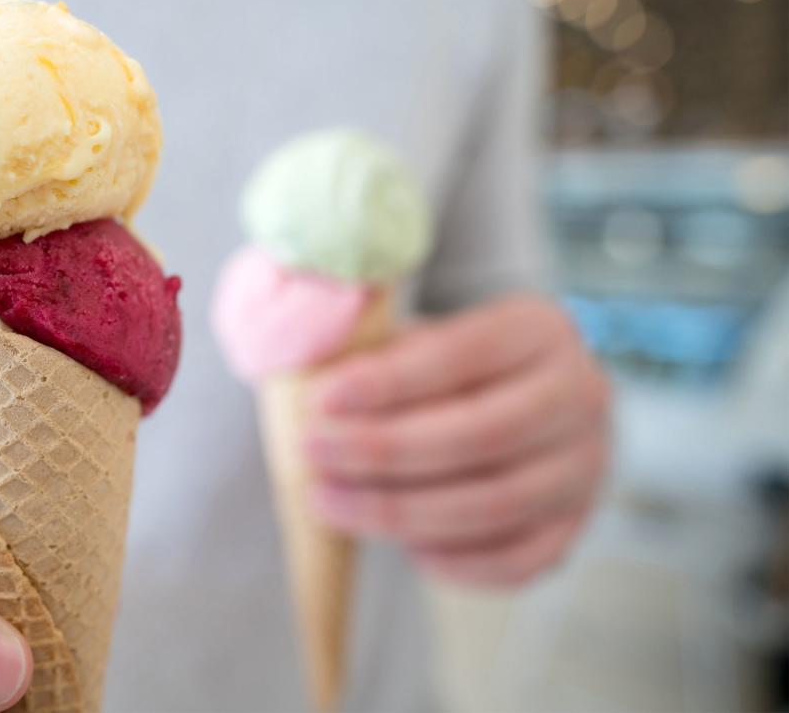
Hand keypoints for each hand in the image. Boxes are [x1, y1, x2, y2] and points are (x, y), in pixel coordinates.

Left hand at [306, 295, 610, 587]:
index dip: (390, 382)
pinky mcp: (575, 525)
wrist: (518, 396)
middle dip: (385, 451)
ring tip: (329, 502)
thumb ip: (372, 351)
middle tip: (314, 454)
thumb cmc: (444, 365)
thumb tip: (306, 383)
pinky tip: (397, 546)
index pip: (463, 354)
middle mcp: (579, 395)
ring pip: (494, 504)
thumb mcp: (417, 335)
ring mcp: (585, 466)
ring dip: (400, 511)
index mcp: (538, 329)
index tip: (323, 399)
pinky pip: (516, 561)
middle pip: (481, 434)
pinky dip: (452, 561)